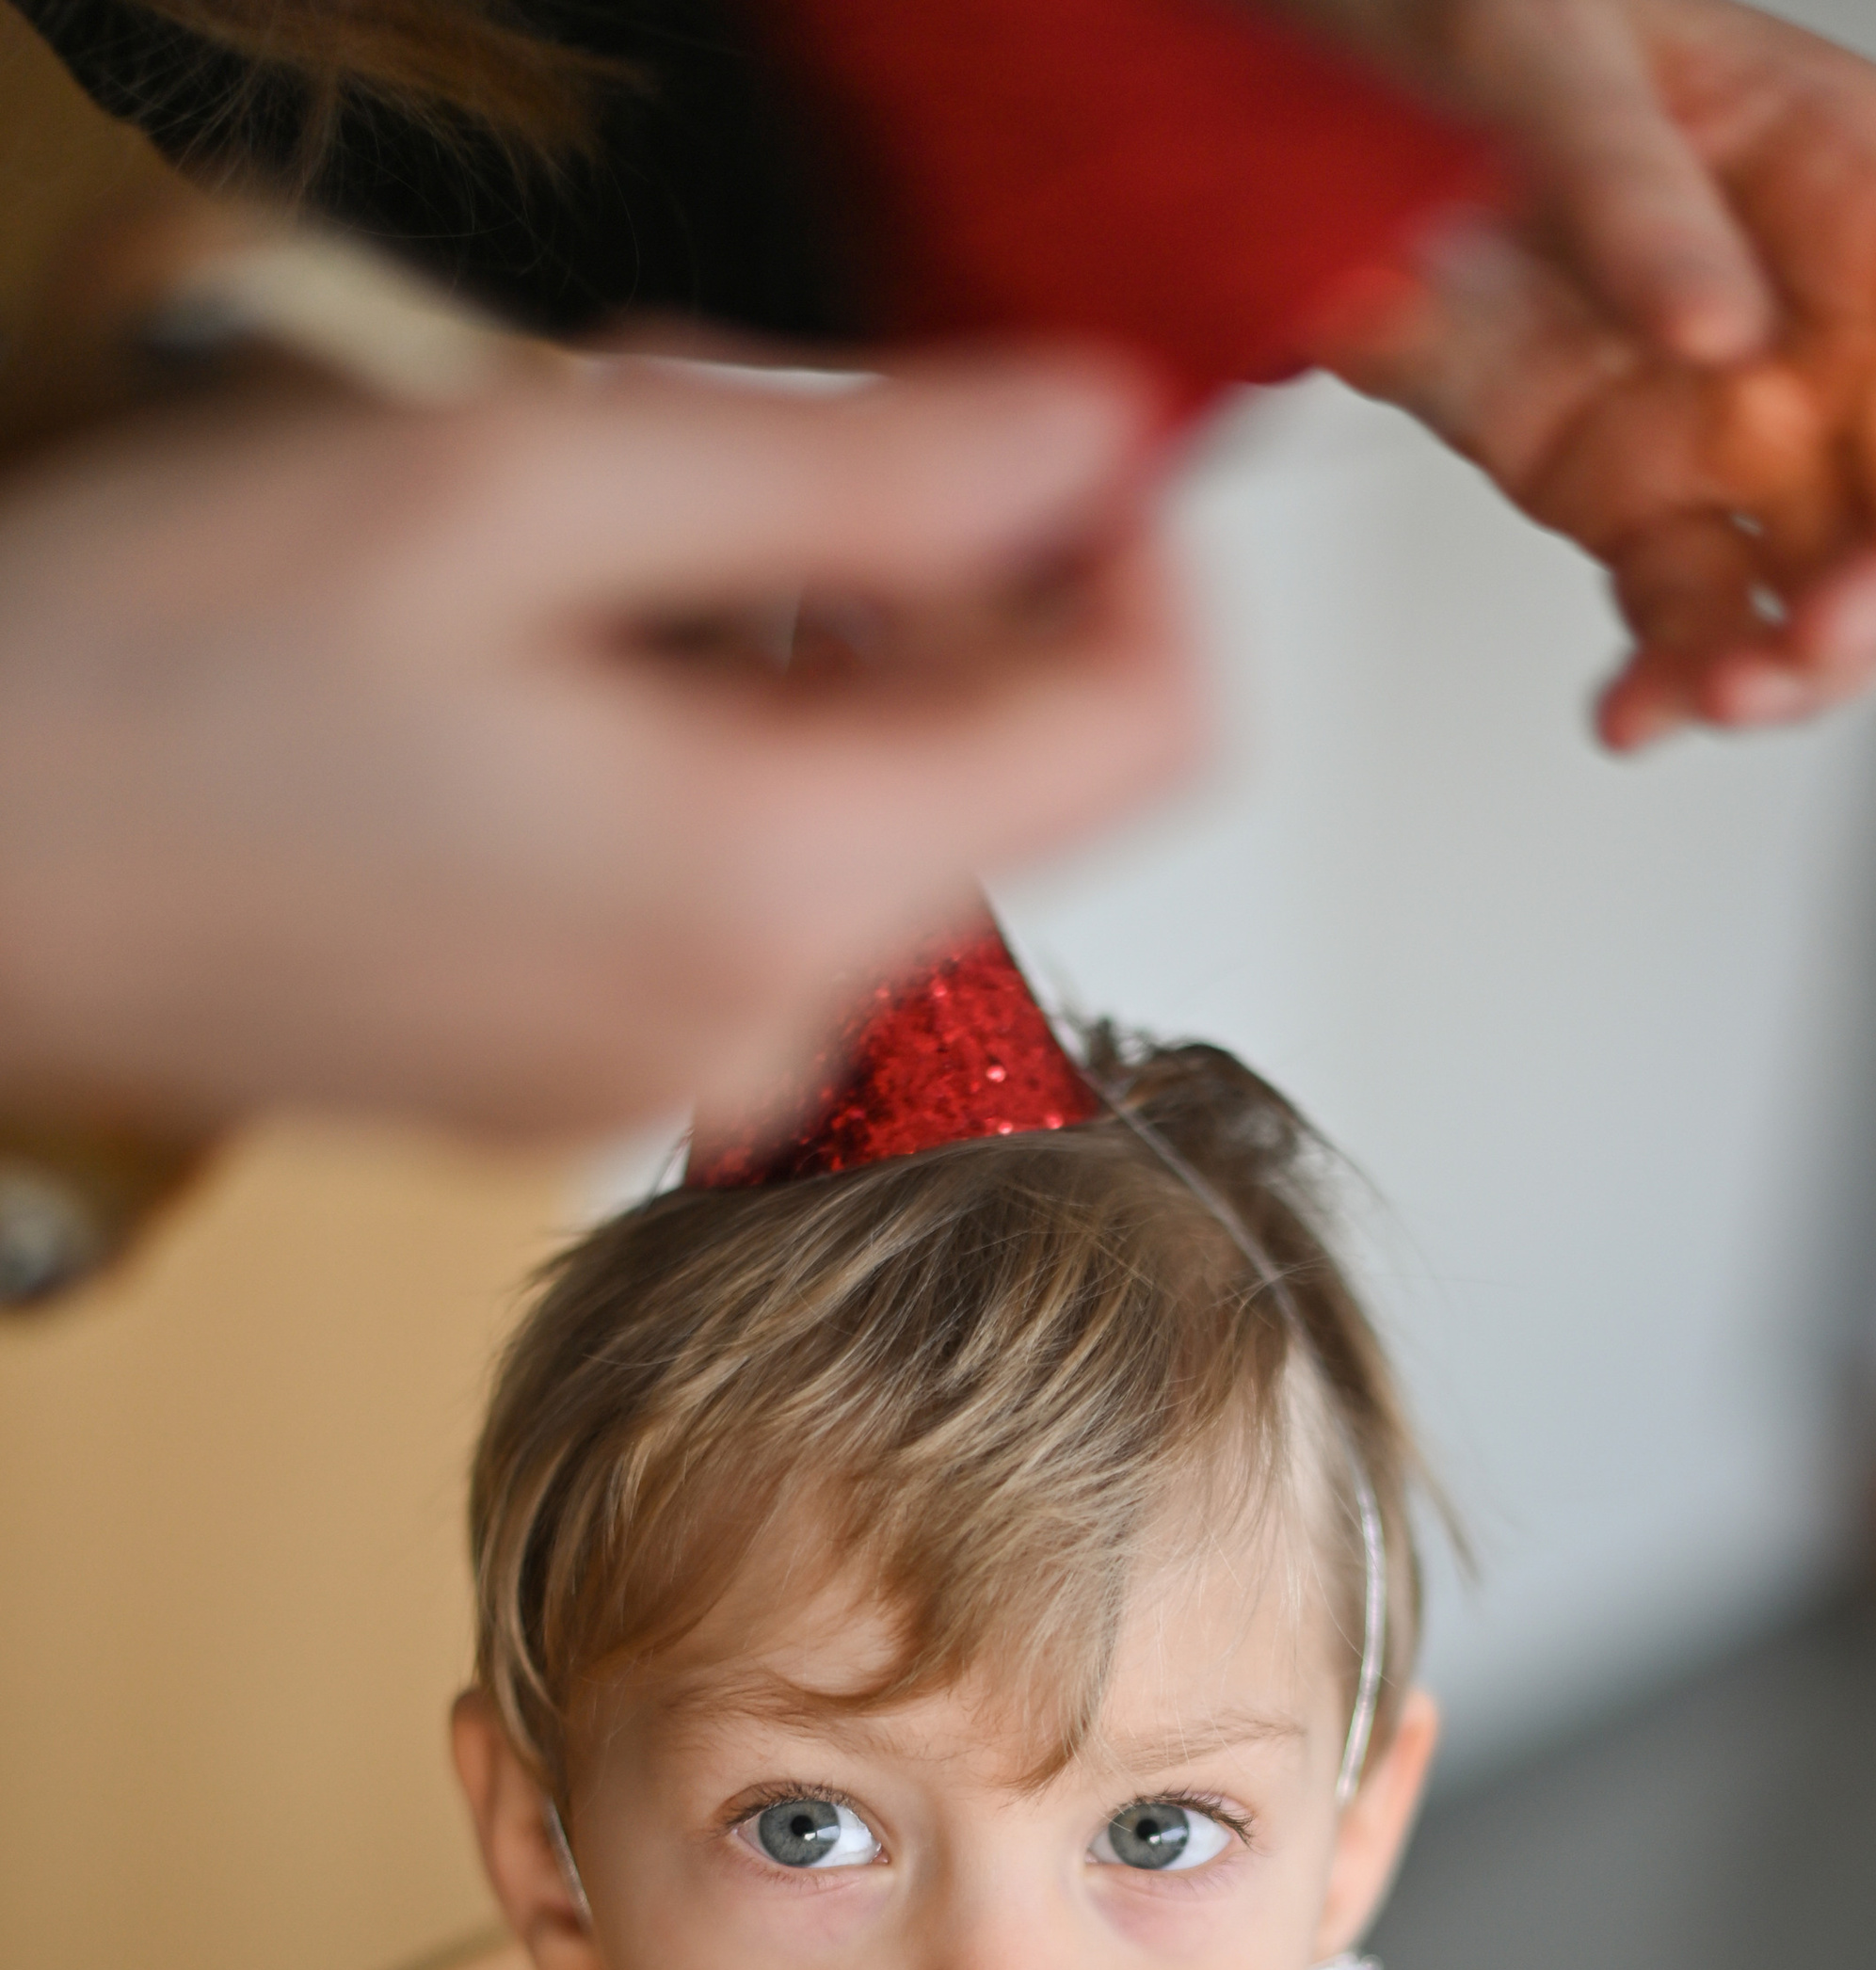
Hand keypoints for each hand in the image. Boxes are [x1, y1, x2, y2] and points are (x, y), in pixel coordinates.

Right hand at [0, 348, 1193, 1136]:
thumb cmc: (154, 686)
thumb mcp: (523, 490)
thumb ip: (855, 475)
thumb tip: (1092, 441)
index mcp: (777, 890)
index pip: (1147, 744)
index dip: (1146, 561)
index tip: (1061, 440)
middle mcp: (754, 1029)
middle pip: (995, 778)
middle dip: (905, 572)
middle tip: (700, 415)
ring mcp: (661, 1073)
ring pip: (852, 823)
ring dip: (775, 645)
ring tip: (567, 527)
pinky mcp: (575, 1074)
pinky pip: (728, 896)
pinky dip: (688, 753)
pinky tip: (519, 664)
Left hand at [1314, 0, 1875, 743]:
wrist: (1318, 86)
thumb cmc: (1472, 14)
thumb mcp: (1538, 43)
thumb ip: (1632, 185)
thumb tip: (1717, 329)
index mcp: (1861, 189)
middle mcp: (1825, 328)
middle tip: (1818, 643)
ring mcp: (1737, 430)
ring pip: (1831, 591)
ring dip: (1793, 671)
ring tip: (1712, 694)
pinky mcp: (1635, 502)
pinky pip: (1689, 617)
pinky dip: (1668, 683)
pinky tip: (1631, 713)